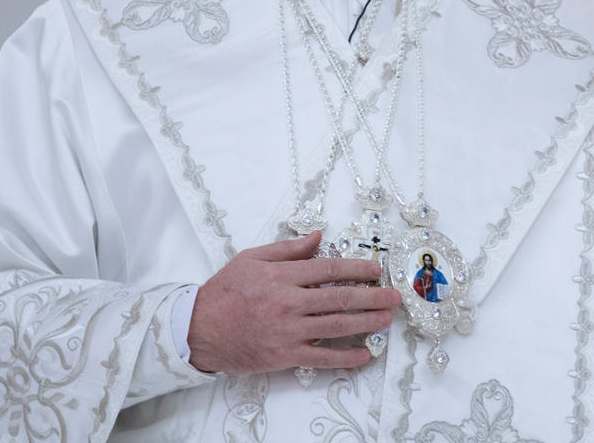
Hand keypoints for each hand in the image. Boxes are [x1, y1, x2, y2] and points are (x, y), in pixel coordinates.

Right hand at [186, 231, 401, 374]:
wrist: (199, 330)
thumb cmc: (224, 292)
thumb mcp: (251, 259)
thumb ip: (286, 249)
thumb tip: (317, 236)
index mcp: (281, 276)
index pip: (328, 270)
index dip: (356, 269)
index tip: (375, 270)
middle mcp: (288, 303)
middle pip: (340, 299)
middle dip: (372, 297)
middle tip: (394, 297)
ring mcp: (288, 331)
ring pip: (337, 327)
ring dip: (367, 323)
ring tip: (387, 319)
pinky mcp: (285, 355)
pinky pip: (323, 357)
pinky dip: (347, 357)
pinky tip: (366, 353)